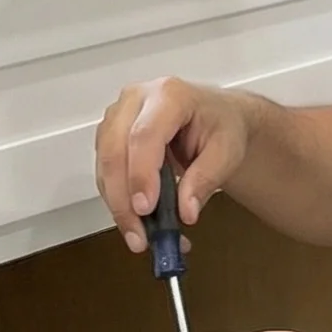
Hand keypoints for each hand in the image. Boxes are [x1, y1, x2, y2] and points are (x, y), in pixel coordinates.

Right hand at [94, 79, 247, 250]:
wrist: (217, 118)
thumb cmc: (221, 126)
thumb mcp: (227, 152)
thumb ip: (206, 180)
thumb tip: (185, 211)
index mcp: (169, 95)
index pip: (144, 135)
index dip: (140, 174)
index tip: (145, 209)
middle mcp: (137, 100)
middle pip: (115, 151)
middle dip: (122, 199)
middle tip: (139, 235)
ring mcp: (118, 116)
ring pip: (104, 165)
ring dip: (118, 206)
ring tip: (141, 236)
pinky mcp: (110, 135)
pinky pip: (105, 173)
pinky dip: (118, 201)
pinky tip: (137, 222)